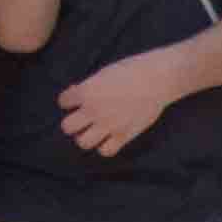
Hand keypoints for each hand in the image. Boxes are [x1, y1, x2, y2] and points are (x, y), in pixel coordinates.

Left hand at [52, 48, 181, 158]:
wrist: (158, 78)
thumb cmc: (132, 70)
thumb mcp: (103, 73)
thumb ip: (89, 86)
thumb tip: (77, 93)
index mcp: (86, 92)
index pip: (63, 102)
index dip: (69, 100)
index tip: (77, 99)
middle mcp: (94, 111)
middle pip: (67, 127)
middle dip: (73, 123)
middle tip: (83, 119)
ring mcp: (108, 125)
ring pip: (83, 143)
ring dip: (86, 137)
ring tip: (94, 131)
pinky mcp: (124, 135)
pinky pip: (105, 151)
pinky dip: (105, 146)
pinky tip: (110, 138)